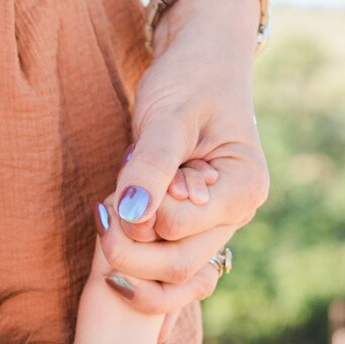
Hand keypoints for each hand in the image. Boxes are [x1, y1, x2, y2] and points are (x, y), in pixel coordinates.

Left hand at [95, 0, 269, 342]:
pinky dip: (134, 258)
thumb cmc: (190, 81)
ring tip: (108, 208)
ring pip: (166, 276)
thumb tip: (132, 213)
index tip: (124, 173)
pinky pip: (162, 269)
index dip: (139, 211)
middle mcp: (235, 218)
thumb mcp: (168, 117)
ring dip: (129, 252)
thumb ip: (152, 164)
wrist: (199, 67)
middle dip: (128, 247)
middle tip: (100, 208)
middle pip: (175, 267)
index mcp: (243, 191)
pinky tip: (115, 222)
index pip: (176, 229)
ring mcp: (214, 229)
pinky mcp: (191, 231)